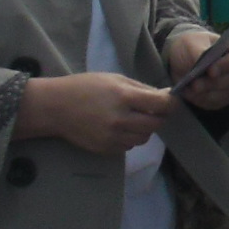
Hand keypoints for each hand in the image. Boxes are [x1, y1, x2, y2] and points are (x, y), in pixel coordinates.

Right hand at [17, 73, 175, 155]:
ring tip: (133, 118)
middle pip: (156, 124)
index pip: (161, 104)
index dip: (171, 103)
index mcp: (124, 97)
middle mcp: (120, 119)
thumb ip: (141, 89)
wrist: (56, 108)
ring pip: (144, 137)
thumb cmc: (86, 87)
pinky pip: (130, 146)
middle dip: (159, 116)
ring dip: (145, 128)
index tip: (171, 101)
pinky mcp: (106, 149)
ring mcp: (113, 137)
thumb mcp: (114, 79)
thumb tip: (166, 96)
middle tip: (153, 110)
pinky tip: (120, 128)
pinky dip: (131, 138)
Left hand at [166, 28, 228, 109]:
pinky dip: (201, 100)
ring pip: (225, 93)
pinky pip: (216, 103)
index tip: (210, 71)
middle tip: (196, 85)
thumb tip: (200, 63)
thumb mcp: (191, 43)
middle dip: (213, 83)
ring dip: (206, 93)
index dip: (225, 64)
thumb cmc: (191, 46)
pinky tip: (189, 95)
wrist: (183, 60)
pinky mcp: (223, 98)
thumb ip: (197, 52)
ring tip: (189, 90)